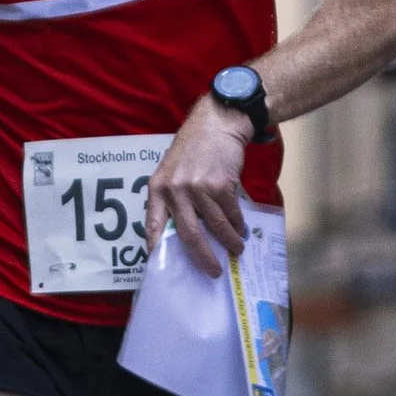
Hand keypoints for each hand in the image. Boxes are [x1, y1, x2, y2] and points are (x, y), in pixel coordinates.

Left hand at [145, 95, 250, 278]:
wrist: (216, 124)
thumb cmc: (193, 150)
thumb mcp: (172, 171)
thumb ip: (172, 199)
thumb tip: (182, 236)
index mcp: (157, 189)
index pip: (153, 226)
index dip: (156, 250)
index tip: (162, 269)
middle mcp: (174, 190)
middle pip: (188, 235)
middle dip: (203, 258)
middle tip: (213, 272)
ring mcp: (197, 187)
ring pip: (214, 226)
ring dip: (229, 242)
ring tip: (236, 251)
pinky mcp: (220, 184)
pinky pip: (231, 213)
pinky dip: (238, 224)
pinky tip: (242, 229)